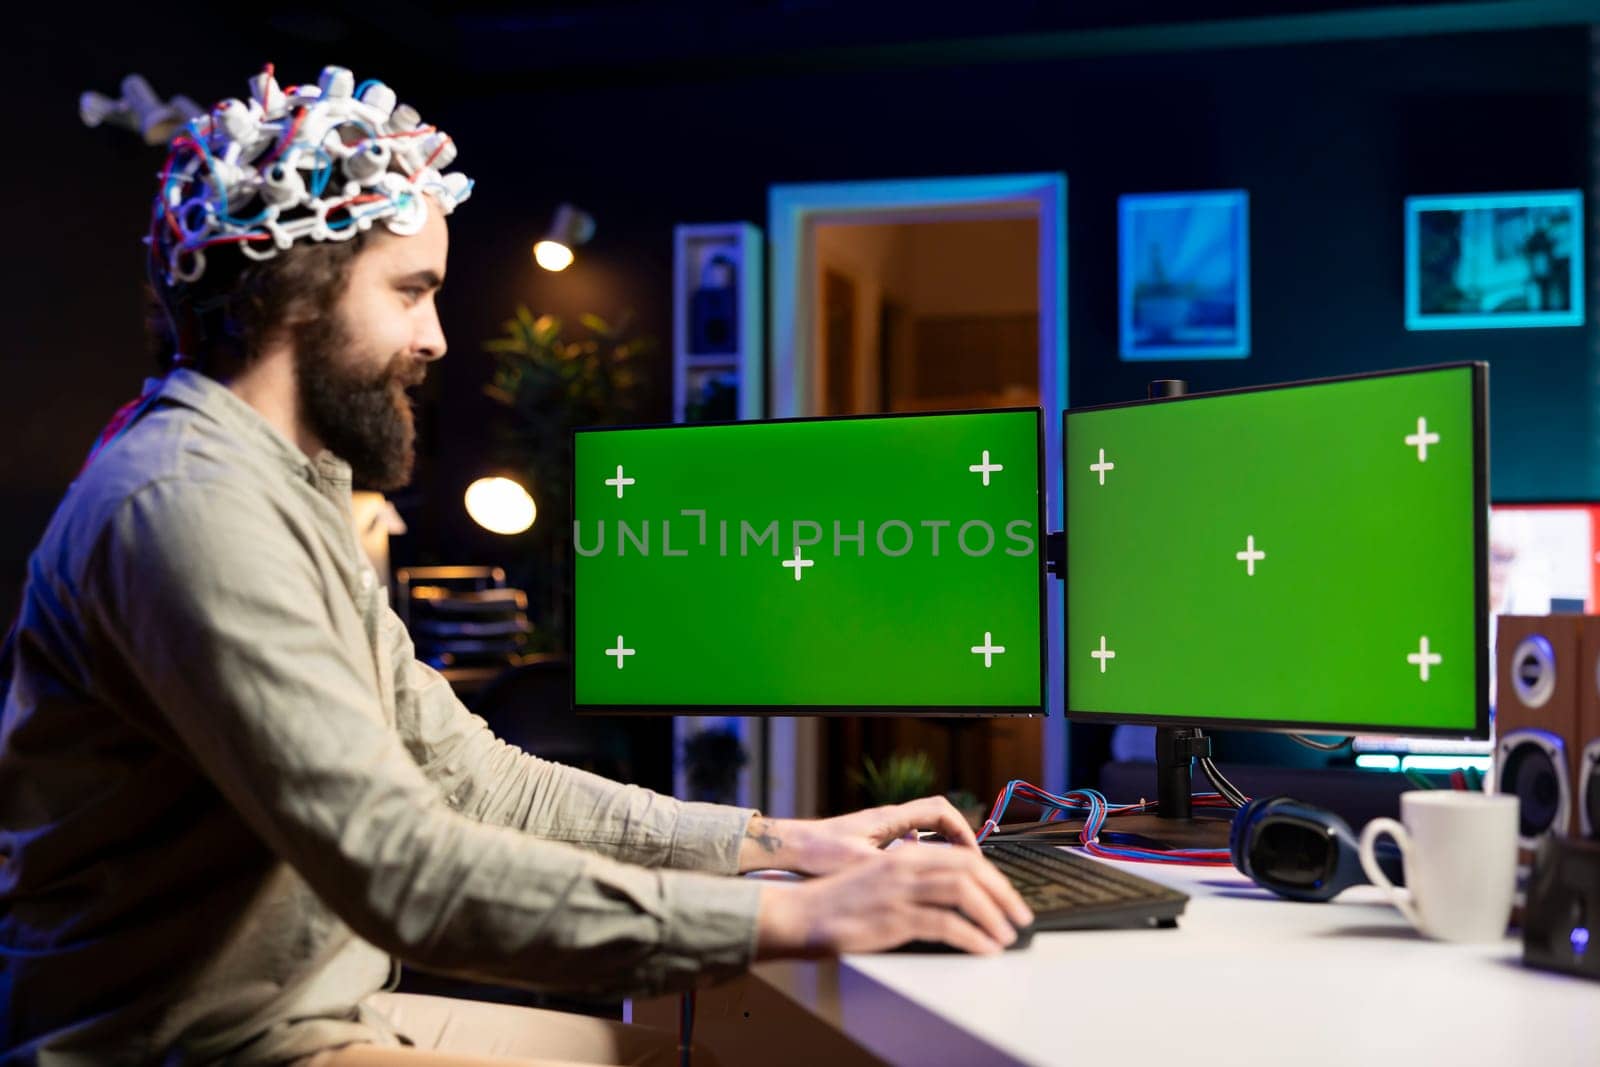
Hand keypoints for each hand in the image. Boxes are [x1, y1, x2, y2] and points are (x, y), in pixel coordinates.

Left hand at [738, 796, 979, 875]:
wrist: (791, 846)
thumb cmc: (818, 852)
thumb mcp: (857, 863)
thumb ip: (890, 866)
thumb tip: (921, 875)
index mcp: (890, 819)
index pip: (940, 812)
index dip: (962, 831)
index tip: (973, 856)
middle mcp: (890, 819)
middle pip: (939, 817)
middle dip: (961, 838)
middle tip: (974, 866)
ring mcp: (883, 829)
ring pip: (926, 830)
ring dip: (945, 846)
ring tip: (958, 874)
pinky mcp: (875, 841)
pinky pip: (912, 840)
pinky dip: (927, 853)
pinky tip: (926, 876)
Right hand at [755, 843, 1033, 956]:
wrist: (801, 913)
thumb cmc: (839, 902)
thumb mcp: (880, 878)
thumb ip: (912, 877)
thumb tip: (949, 891)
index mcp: (905, 855)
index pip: (964, 858)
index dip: (994, 877)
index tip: (1009, 898)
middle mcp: (906, 866)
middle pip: (970, 870)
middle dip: (1003, 894)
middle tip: (1020, 917)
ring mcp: (900, 891)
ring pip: (963, 893)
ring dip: (993, 916)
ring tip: (1006, 935)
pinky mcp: (893, 918)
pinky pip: (946, 925)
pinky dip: (972, 937)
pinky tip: (984, 948)